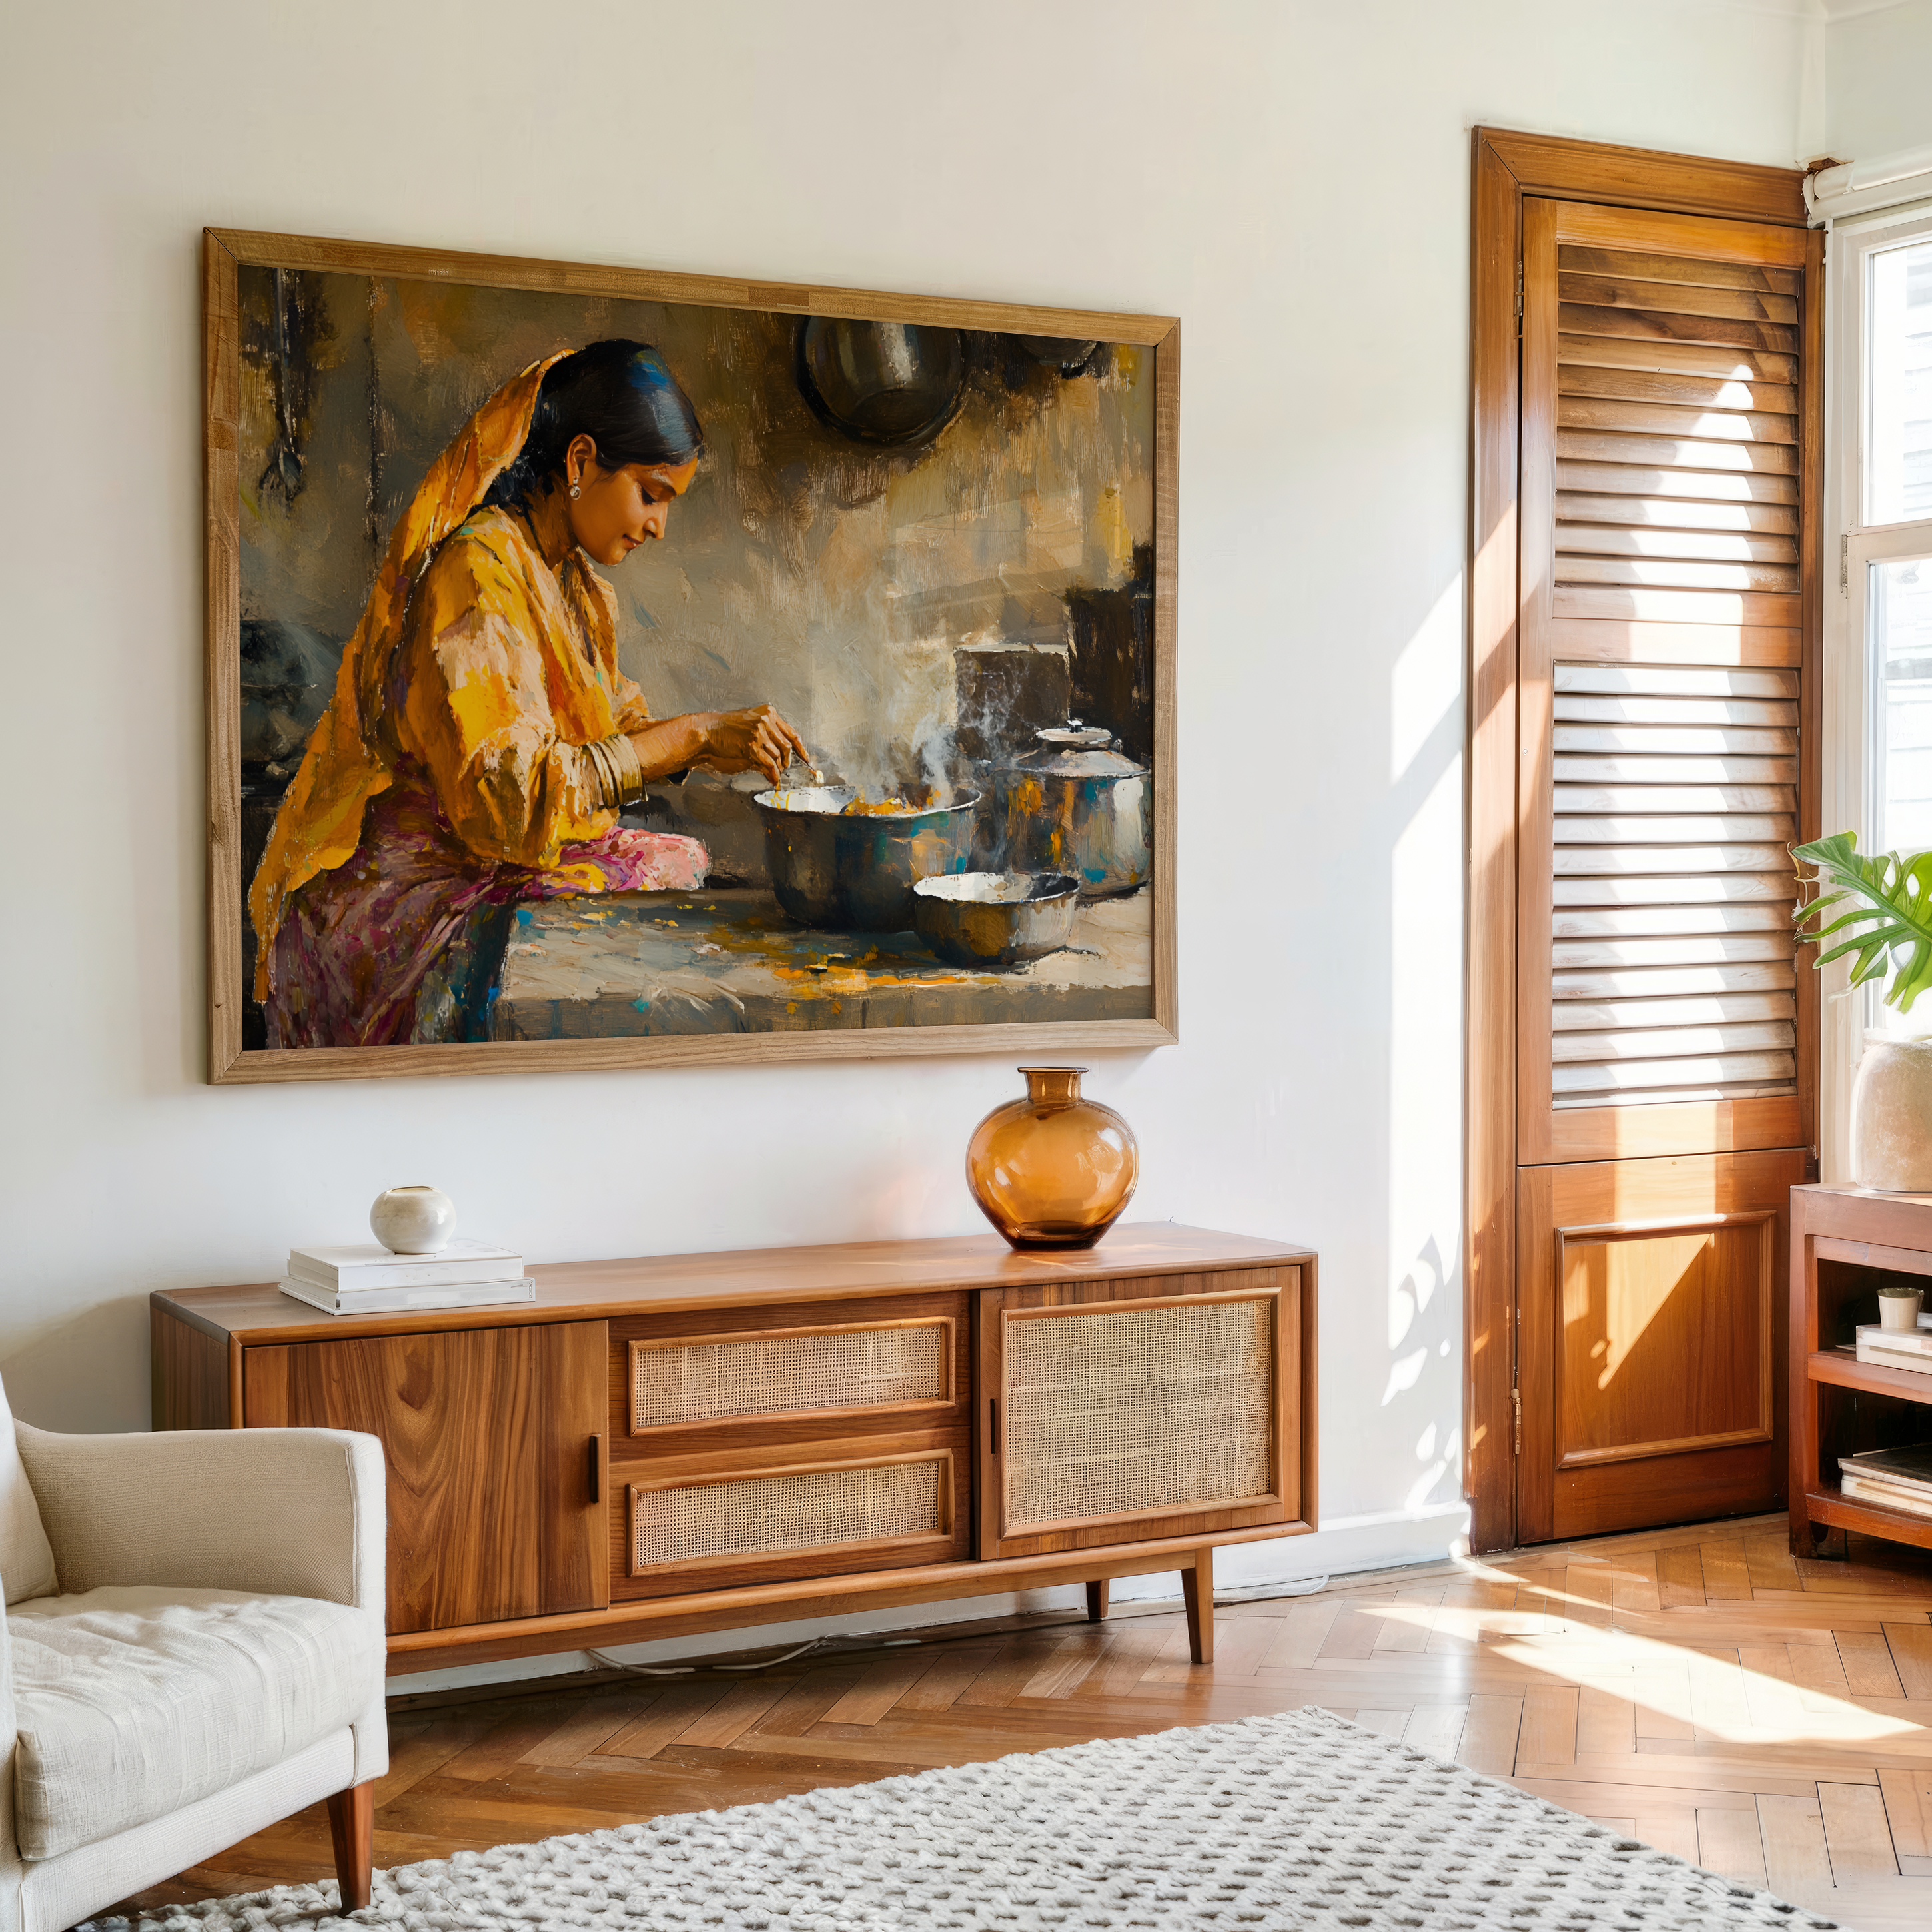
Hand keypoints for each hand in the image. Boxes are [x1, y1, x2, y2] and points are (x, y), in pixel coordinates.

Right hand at [696, 705, 811, 786]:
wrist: (707, 731)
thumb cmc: (726, 729)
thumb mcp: (750, 725)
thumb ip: (768, 736)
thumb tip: (782, 755)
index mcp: (768, 712)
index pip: (792, 732)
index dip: (801, 748)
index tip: (806, 758)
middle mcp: (766, 720)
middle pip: (788, 745)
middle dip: (788, 761)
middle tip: (784, 769)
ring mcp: (759, 732)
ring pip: (779, 756)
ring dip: (778, 769)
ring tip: (775, 775)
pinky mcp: (751, 746)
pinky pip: (769, 764)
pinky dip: (773, 775)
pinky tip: (773, 780)